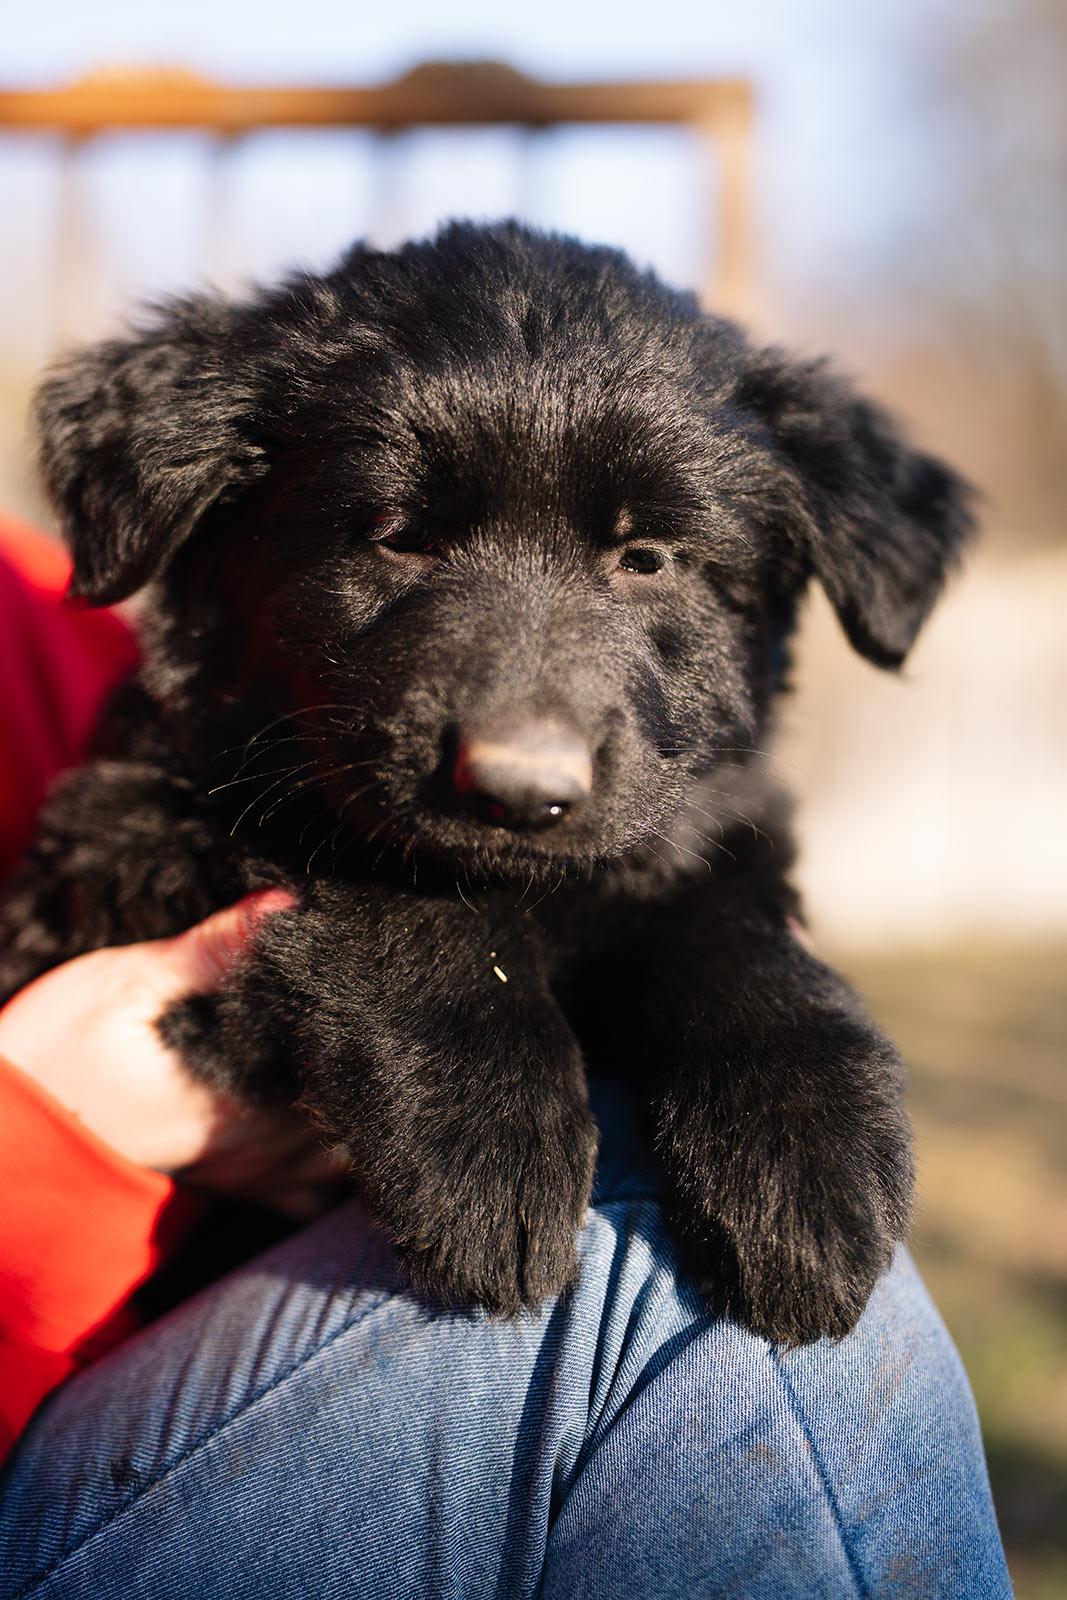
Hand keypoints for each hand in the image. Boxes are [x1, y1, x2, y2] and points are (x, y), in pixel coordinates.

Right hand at [0, 891, 347, 1218]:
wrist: (5, 1136)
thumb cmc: (54, 1056)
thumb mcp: (126, 984)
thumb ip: (212, 952)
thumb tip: (287, 907)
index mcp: (241, 1100)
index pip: (343, 1069)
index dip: (371, 1028)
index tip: (379, 989)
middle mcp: (257, 1146)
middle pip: (356, 1112)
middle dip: (374, 1064)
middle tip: (382, 1013)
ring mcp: (248, 1172)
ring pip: (341, 1155)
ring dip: (358, 1106)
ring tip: (364, 1051)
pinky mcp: (231, 1181)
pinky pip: (307, 1191)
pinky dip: (330, 1162)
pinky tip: (334, 1116)